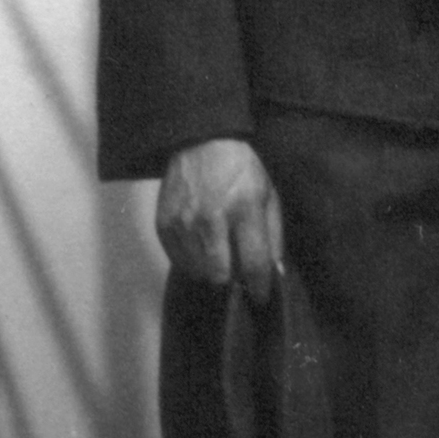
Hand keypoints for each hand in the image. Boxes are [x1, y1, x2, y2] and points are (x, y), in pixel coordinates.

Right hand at [156, 138, 284, 303]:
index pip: (253, 263)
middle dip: (232, 278)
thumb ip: (273, 236)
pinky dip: (191, 260)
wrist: (200, 141)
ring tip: (217, 252)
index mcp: (244, 208)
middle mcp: (211, 218)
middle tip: (236, 267)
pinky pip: (179, 262)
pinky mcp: (164, 224)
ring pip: (198, 272)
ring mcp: (183, 222)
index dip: (259, 287)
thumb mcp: (268, 194)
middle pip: (221, 275)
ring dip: (211, 269)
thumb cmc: (241, 170)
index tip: (261, 296)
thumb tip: (274, 273)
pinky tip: (199, 245)